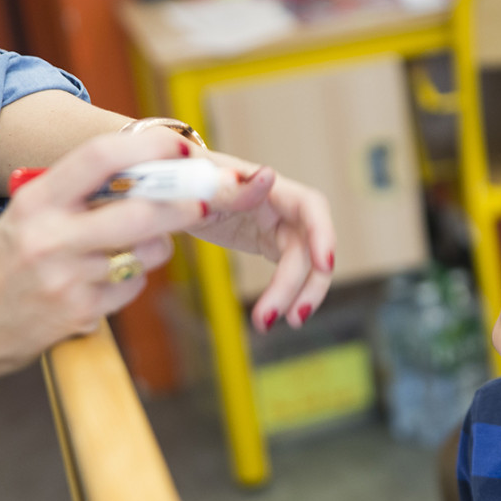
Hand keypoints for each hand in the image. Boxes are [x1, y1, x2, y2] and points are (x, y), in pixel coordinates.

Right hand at [0, 131, 208, 387]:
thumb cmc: (8, 260)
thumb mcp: (30, 213)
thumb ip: (79, 191)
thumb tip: (149, 168)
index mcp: (37, 200)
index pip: (100, 157)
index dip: (150, 148)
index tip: (181, 149)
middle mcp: (51, 237)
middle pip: (141, 212)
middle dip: (182, 204)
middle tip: (203, 200)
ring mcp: (67, 278)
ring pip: (145, 252)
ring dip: (159, 244)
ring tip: (144, 242)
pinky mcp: (80, 313)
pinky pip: (133, 286)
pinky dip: (135, 277)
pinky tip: (113, 276)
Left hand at [183, 148, 335, 332]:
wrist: (174, 187)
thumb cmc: (182, 177)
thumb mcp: (194, 183)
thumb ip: (228, 184)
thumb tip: (267, 177)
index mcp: (265, 184)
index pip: (309, 205)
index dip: (323, 234)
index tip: (325, 265)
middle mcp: (280, 204)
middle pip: (310, 245)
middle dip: (305, 283)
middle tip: (292, 318)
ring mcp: (278, 224)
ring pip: (302, 263)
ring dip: (294, 295)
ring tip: (268, 323)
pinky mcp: (271, 242)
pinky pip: (288, 270)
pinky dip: (284, 293)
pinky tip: (269, 315)